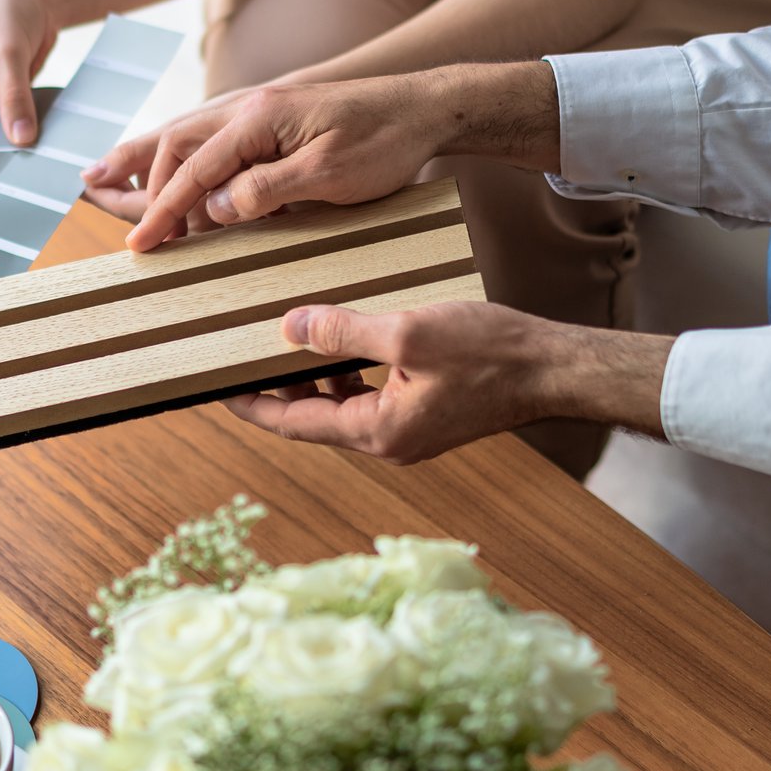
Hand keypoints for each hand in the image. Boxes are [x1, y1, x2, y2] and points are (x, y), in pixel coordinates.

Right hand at [0, 0, 65, 187]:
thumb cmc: (7, 9)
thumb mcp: (8, 51)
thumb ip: (13, 95)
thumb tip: (20, 140)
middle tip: (11, 192)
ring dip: (6, 161)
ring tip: (31, 180)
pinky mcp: (4, 103)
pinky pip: (10, 133)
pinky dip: (23, 145)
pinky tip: (45, 158)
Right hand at [81, 61, 561, 250]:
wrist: (427, 107)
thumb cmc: (385, 140)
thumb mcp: (330, 173)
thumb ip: (268, 189)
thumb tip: (214, 208)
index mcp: (258, 119)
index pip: (193, 168)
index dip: (163, 210)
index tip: (141, 245)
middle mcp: (250, 108)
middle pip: (175, 143)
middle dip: (140, 182)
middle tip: (118, 222)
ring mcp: (260, 111)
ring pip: (187, 134)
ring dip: (148, 160)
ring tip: (105, 181)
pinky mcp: (273, 120)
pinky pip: (211, 137)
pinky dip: (182, 156)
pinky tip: (171, 170)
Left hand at [226, 301, 670, 462]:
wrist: (554, 369)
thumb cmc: (490, 352)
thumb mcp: (406, 333)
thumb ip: (343, 332)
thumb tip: (289, 328)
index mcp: (377, 433)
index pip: (294, 423)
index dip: (251, 405)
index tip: (215, 388)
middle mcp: (388, 442)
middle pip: (312, 418)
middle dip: (277, 389)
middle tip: (240, 358)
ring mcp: (408, 432)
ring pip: (342, 406)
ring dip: (315, 377)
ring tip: (286, 341)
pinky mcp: (426, 416)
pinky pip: (370, 397)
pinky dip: (350, 372)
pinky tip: (346, 339)